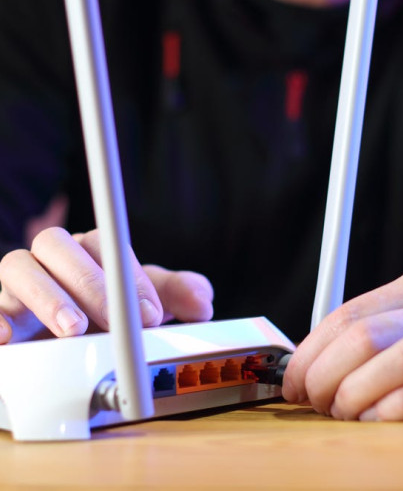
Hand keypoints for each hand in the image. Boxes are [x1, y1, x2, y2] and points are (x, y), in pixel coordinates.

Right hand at [0, 227, 213, 343]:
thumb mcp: (145, 303)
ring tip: (72, 329)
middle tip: (114, 320)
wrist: (68, 337)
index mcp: (89, 251)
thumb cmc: (107, 312)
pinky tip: (9, 339)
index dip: (128, 275)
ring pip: (17, 267)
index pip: (105, 244)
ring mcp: (20, 282)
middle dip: (88, 282)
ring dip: (45, 297)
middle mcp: (52, 259)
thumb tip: (203, 301)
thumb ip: (174, 295)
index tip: (149, 313)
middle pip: (57, 245)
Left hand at [282, 258, 402, 419]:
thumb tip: (325, 354)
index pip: (350, 313)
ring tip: (341, 411)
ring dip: (356, 392)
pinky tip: (380, 418)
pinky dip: (402, 407)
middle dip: (325, 375)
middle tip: (312, 399)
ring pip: (400, 358)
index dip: (312, 350)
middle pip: (366, 336)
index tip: (293, 378)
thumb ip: (391, 319)